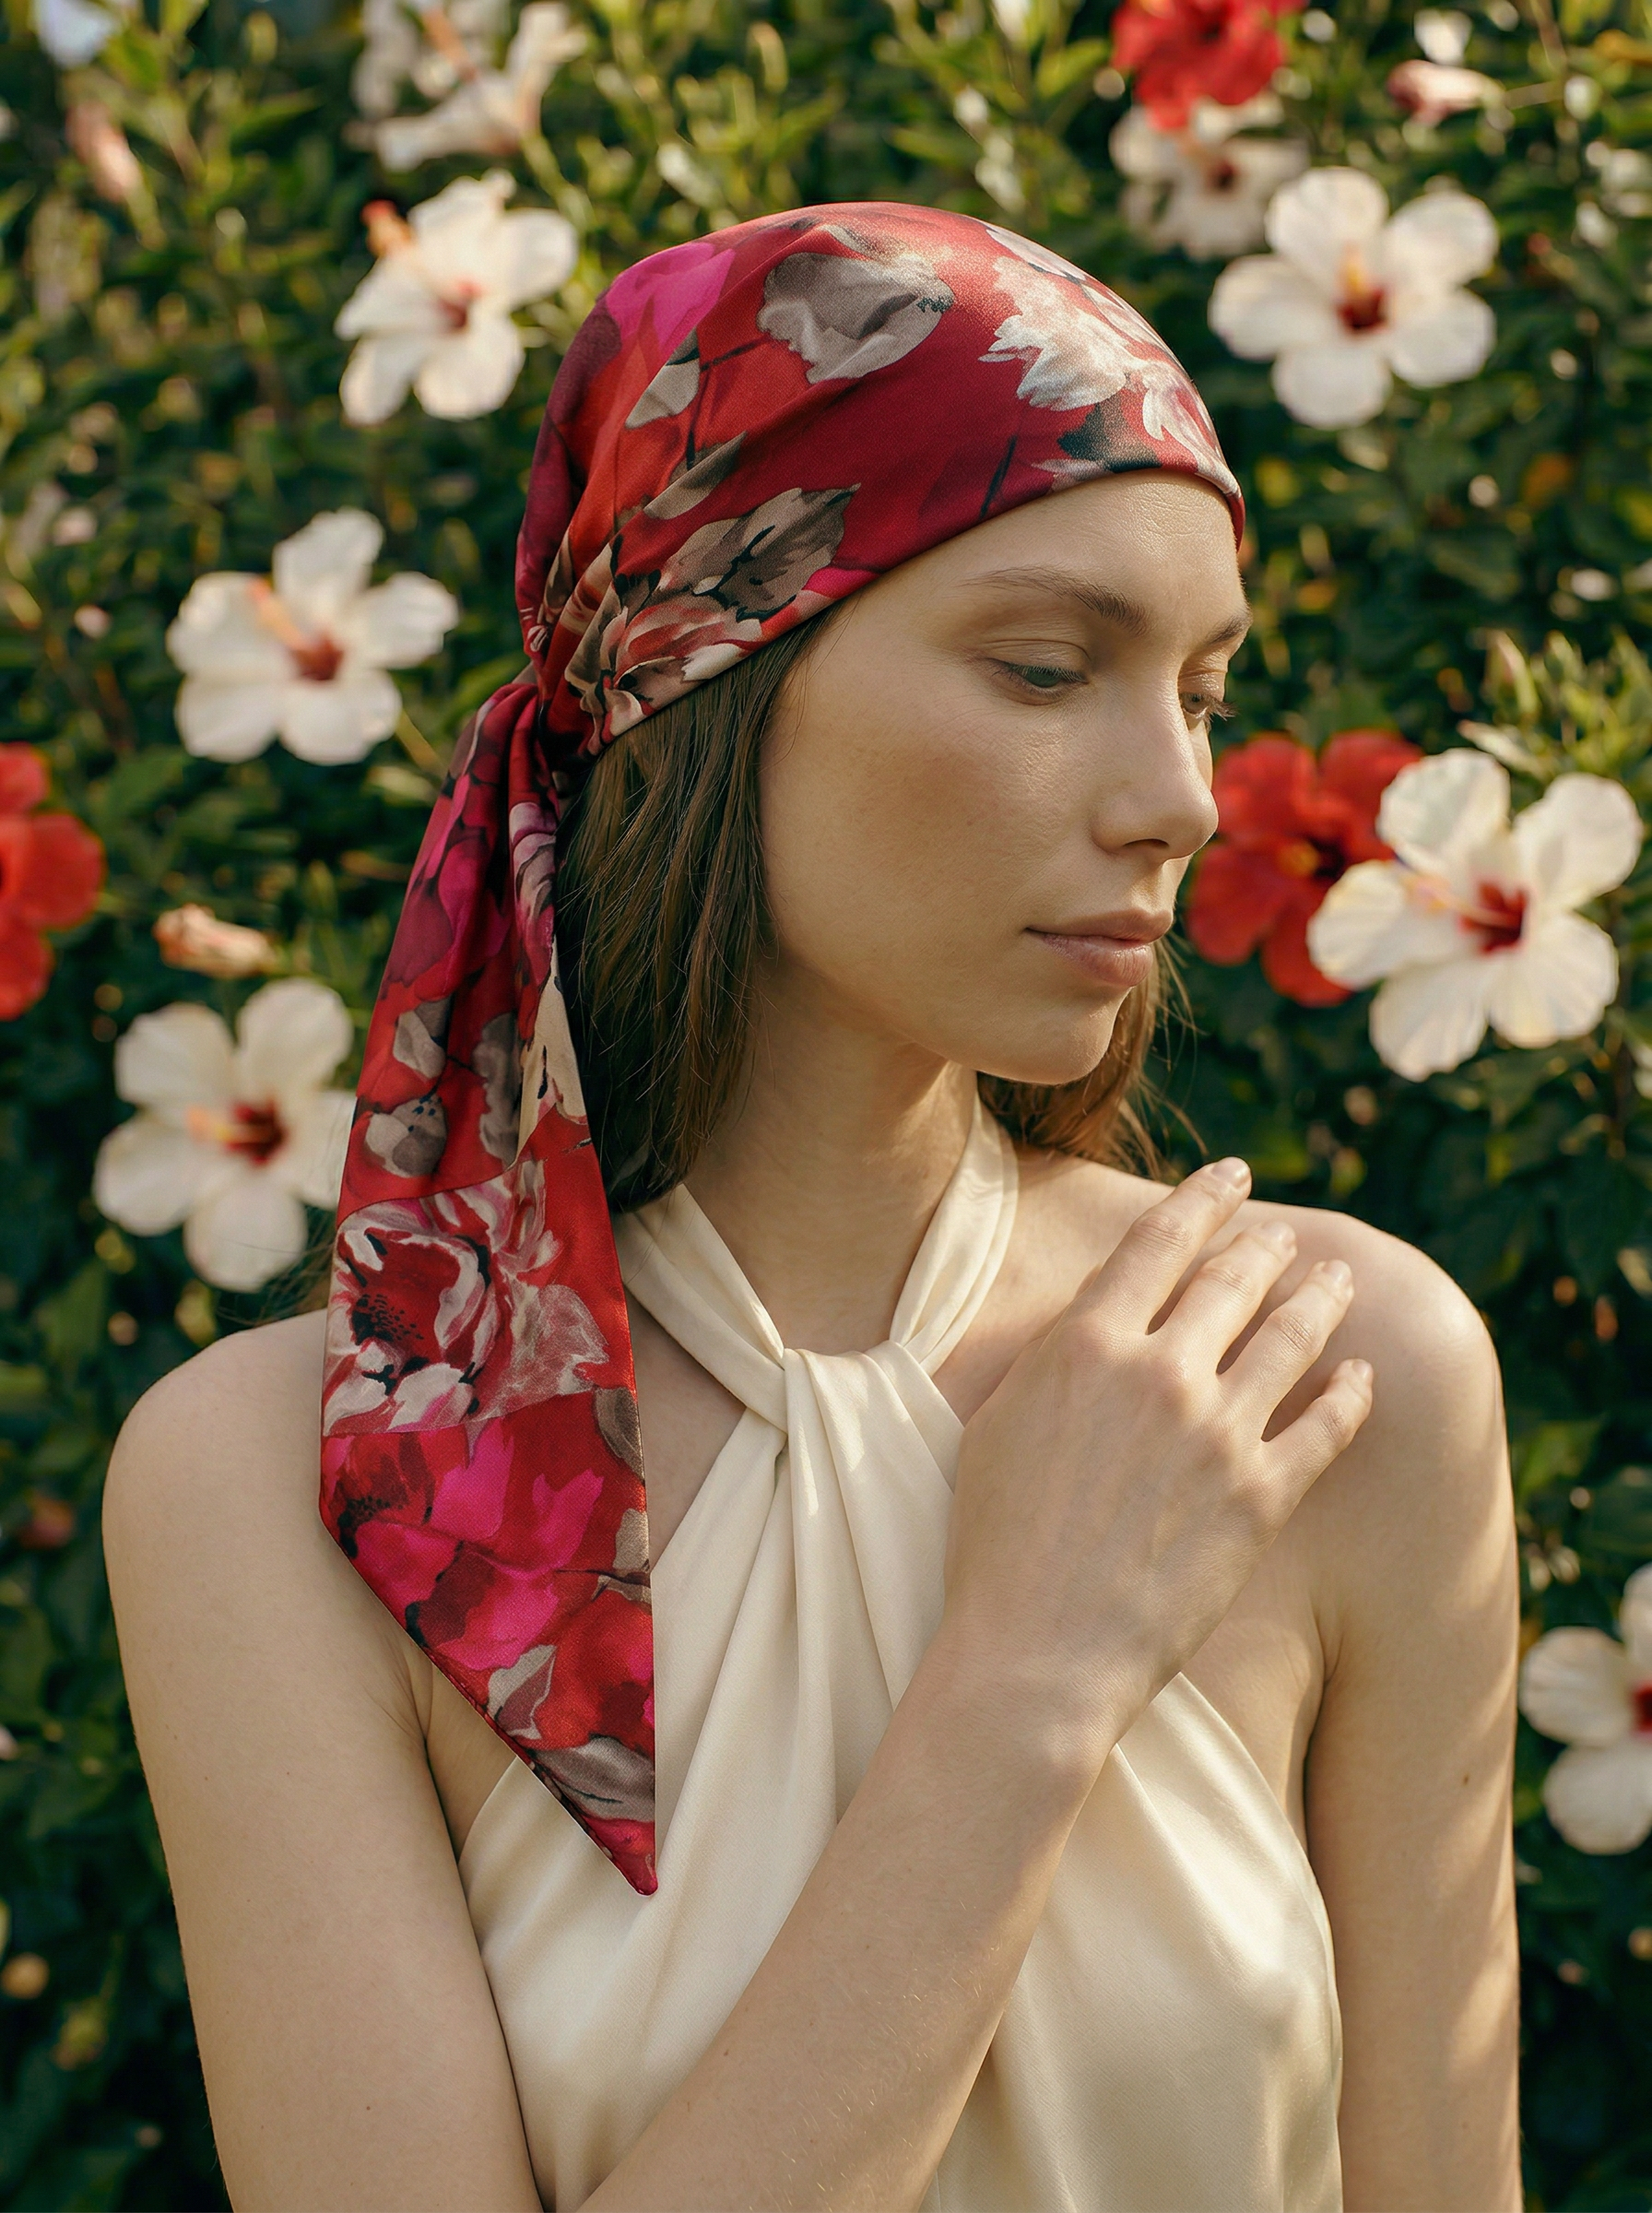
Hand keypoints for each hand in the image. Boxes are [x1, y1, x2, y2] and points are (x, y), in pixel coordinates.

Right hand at [939, 1158, 1371, 1769]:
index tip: (1231, 1176)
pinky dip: (1351, 1394)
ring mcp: (1219, 1433)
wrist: (1036, 1651)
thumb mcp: (997, 1422)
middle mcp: (1161, 1372)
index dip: (1201, 1198)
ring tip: (1337, 1278)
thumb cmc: (994, 1544)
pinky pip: (1325, 1428)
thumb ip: (1052, 1360)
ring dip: (1321, 1298)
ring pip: (1292, 1339)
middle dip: (1265, 1245)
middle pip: (1233, 1280)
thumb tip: (1092, 1322)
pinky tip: (1364, 1377)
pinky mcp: (1262, 1497)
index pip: (1159, 1242)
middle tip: (1286, 1234)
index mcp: (1087, 1344)